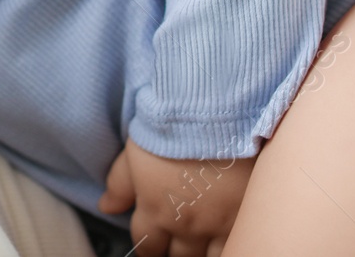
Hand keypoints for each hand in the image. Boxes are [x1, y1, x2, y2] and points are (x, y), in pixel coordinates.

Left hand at [98, 137, 253, 256]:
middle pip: (177, 256)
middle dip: (174, 250)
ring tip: (202, 239)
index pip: (147, 244)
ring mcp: (218, 224)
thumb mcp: (136, 150)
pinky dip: (230, 246)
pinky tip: (228, 238)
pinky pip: (238, 247)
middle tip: (177, 239)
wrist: (215, 111)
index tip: (152, 240)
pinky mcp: (247, 216)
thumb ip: (120, 184)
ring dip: (201, 251)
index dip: (148, 243)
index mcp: (156, 210)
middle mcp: (186, 224)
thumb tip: (107, 207)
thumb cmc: (174, 126)